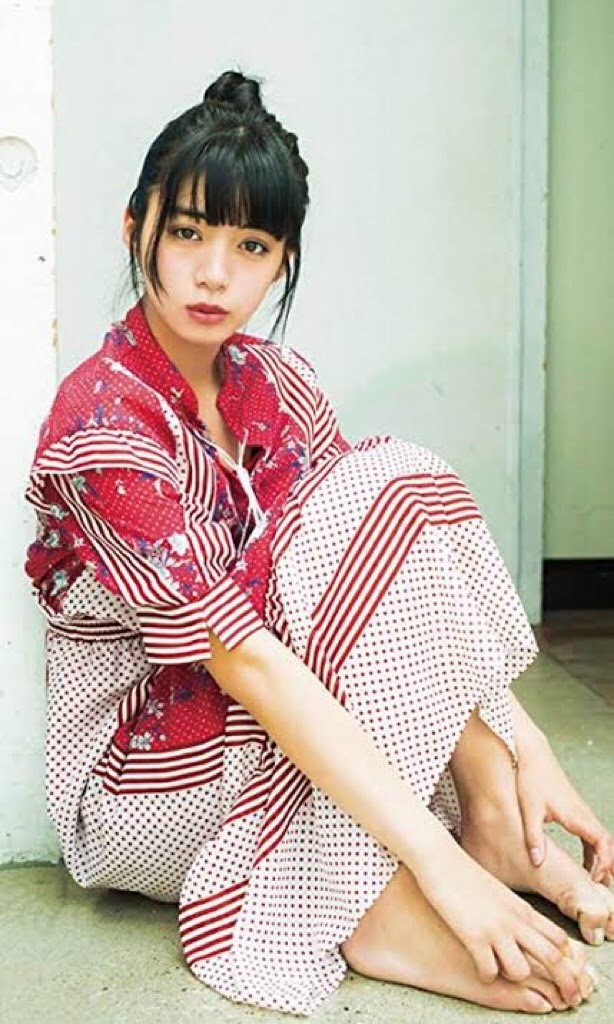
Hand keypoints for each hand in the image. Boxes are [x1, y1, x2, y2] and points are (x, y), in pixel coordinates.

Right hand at [415, 842, 584, 1003]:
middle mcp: (515, 920)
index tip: (561, 973)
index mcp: (522, 909)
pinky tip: (480, 969)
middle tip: (563, 999)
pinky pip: (490, 971)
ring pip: (522, 970)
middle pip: (554, 958)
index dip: (567, 961)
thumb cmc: (464, 873)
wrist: (439, 857)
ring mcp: (495, 928)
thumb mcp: (498, 892)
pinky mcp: (473, 935)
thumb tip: (521, 929)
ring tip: (502, 971)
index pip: (560, 939)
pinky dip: (487, 976)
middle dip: (564, 983)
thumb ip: (512, 912)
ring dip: (514, 977)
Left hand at [512, 700, 613, 885]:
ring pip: (600, 841)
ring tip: (597, 883)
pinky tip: (586, 865)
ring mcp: (580, 812)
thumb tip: (537, 862)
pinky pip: (592, 836)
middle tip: (601, 889)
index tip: (594, 881)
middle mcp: (583, 814)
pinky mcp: (574, 811)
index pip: (602, 844)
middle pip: (606, 845)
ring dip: (602, 861)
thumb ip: (534, 837)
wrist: (530, 753)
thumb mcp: (529, 810)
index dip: (604, 864)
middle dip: (608, 867)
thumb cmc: (530, 778)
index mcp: (577, 816)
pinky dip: (594, 852)